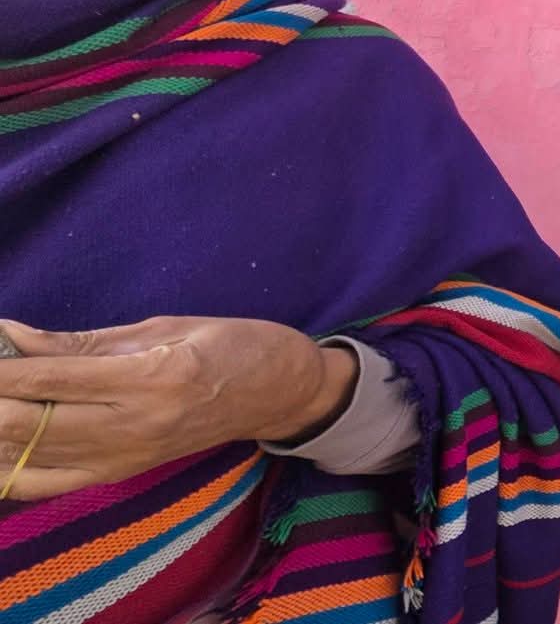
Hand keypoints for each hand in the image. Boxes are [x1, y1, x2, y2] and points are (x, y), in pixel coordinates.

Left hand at [0, 317, 357, 501]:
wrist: (278, 394)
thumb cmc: (230, 346)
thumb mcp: (162, 328)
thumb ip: (82, 341)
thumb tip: (13, 337)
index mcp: (151, 376)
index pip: (51, 377)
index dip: (2, 369)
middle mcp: (135, 425)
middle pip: (29, 423)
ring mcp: (126, 457)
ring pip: (29, 455)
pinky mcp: (121, 474)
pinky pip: (47, 483)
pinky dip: (9, 469)